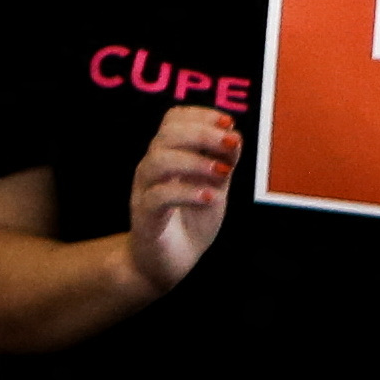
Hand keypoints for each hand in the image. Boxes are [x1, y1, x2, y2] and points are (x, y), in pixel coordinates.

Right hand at [124, 101, 237, 297]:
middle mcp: (152, 168)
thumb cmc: (190, 222)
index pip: (173, 120)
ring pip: (158, 161)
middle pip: (166, 135)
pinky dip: (187, 193)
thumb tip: (234, 136)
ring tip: (222, 171)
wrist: (168, 264)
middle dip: (202, 133)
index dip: (200, 115)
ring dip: (194, 161)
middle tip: (231, 142)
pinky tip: (210, 197)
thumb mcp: (214, 188)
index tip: (229, 122)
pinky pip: (159, 197)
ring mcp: (145, 191)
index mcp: (168, 156)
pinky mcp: (145, 217)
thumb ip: (222, 164)